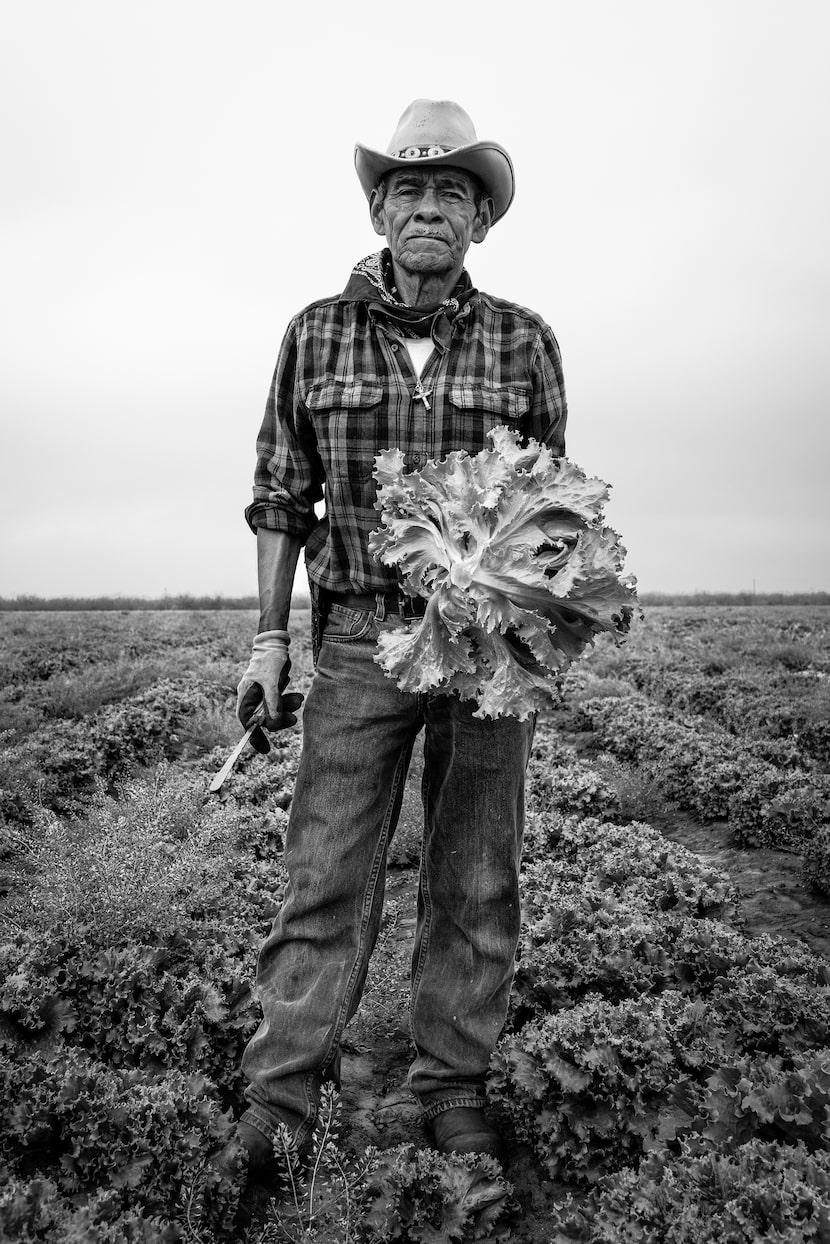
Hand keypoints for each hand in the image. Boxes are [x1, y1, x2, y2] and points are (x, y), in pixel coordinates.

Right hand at [236, 631, 303, 752]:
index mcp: (246, 697)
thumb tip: (272, 726)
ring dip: (288, 709)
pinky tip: (297, 695)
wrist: (277, 643)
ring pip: (275, 711)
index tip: (265, 749)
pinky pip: (281, 702)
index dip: (255, 737)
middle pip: (264, 719)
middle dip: (279, 720)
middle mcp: (252, 697)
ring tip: (299, 699)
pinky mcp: (273, 690)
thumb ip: (272, 704)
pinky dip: (289, 701)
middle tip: (293, 720)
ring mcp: (263, 694)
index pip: (247, 722)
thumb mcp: (271, 683)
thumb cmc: (269, 661)